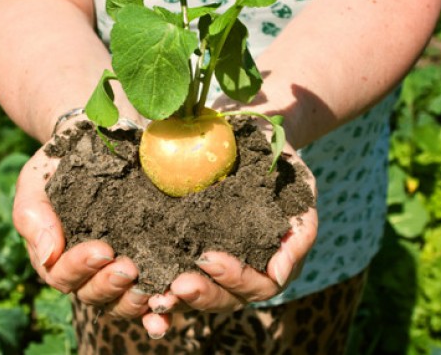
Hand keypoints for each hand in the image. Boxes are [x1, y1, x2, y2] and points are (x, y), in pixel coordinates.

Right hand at [13, 132, 152, 319]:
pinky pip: (152, 295)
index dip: (80, 267)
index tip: (102, 249)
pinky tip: (172, 301)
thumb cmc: (58, 165)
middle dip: (110, 285)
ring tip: (152, 291)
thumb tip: (48, 255)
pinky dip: (160, 307)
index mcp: (57, 257)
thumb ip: (34, 217)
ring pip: (121, 303)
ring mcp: (117, 273)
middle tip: (129, 268)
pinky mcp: (147, 267)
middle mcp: (86, 273)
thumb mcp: (36, 182)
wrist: (94, 142)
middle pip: (93, 295)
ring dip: (135, 301)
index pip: (62, 274)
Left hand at [147, 142, 317, 321]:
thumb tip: (278, 274)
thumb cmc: (279, 164)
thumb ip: (299, 230)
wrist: (248, 140)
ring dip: (177, 300)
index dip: (234, 278)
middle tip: (178, 284)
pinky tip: (140, 290)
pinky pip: (172, 281)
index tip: (208, 258)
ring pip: (198, 298)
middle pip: (225, 300)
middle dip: (202, 294)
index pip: (257, 285)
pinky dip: (157, 292)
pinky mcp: (185, 257)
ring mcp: (214, 269)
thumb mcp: (300, 188)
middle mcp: (243, 273)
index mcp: (272, 263)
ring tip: (155, 294)